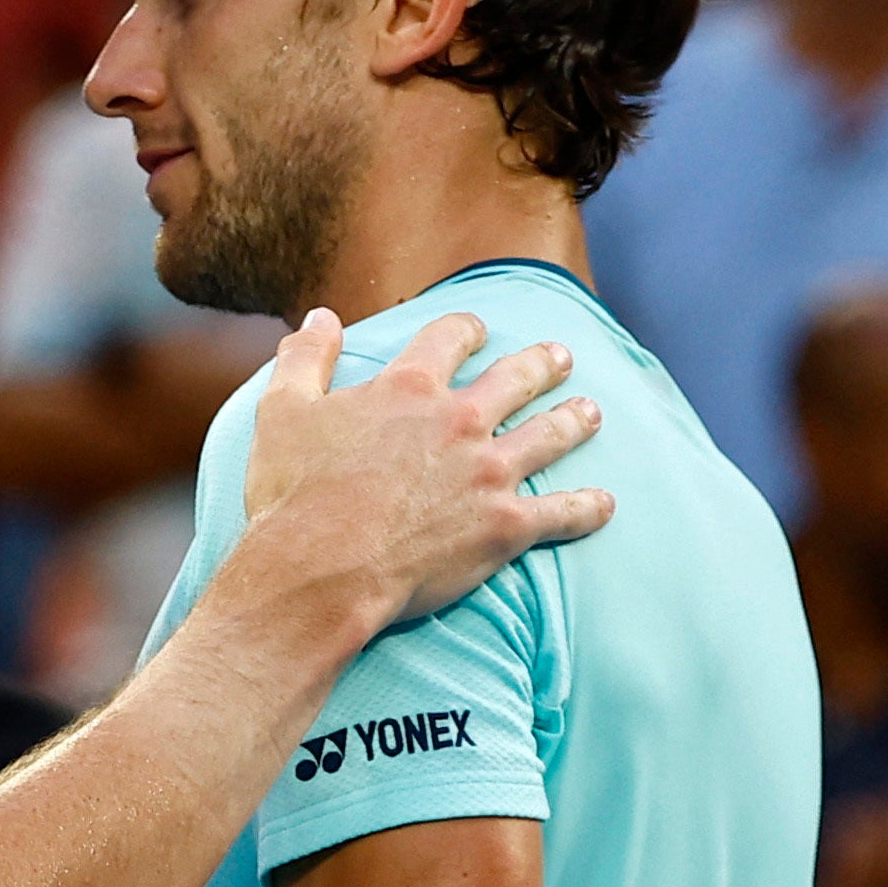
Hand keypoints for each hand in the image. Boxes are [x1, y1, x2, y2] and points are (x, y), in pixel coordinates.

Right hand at [242, 308, 610, 637]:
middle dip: (541, 364)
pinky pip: (562, 513)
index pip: (449, 338)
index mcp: (408, 387)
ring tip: (590, 412)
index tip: (477, 330)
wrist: (320, 569)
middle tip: (560, 358)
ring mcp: (488, 472)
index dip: (466, 329)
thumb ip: (305, 357)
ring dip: (573, 420)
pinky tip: (606, 504)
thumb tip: (320, 317)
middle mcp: (459, 420)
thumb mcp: (281, 411)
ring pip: (548, 435)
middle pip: (514, 378)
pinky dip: (588, 508)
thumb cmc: (293, 494)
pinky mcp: (506, 526)